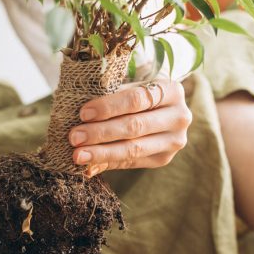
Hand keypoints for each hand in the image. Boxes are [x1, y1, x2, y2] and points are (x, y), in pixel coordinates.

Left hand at [70, 80, 191, 175]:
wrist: (160, 109)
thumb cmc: (139, 93)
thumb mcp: (130, 88)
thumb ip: (110, 99)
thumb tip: (82, 117)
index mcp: (172, 91)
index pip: (136, 99)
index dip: (108, 107)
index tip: (83, 113)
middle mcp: (179, 117)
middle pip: (135, 126)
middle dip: (101, 133)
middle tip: (74, 137)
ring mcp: (175, 141)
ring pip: (133, 149)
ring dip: (102, 153)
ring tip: (78, 155)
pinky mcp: (164, 159)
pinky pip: (132, 162)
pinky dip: (108, 163)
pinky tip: (90, 165)